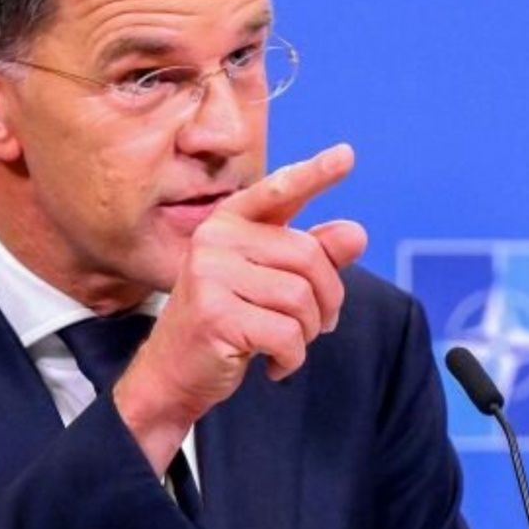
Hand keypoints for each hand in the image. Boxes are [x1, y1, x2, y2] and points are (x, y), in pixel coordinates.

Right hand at [113, 143, 367, 471]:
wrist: (172, 373)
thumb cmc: (226, 321)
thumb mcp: (269, 283)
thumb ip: (311, 256)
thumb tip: (357, 233)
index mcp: (228, 222)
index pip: (278, 192)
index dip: (314, 175)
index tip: (346, 155)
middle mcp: (215, 239)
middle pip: (309, 257)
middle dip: (327, 299)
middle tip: (318, 326)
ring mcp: (210, 275)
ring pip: (301, 299)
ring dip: (308, 332)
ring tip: (286, 344)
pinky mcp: (214, 315)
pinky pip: (287, 335)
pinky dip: (292, 359)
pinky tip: (273, 365)